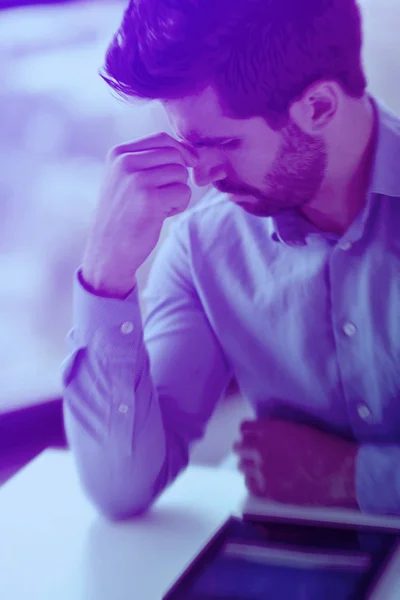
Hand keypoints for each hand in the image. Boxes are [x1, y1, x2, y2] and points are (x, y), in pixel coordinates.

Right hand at [82, 132, 196, 295]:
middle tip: (164, 195)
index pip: (161, 139)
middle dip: (178, 175)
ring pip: (181, 173)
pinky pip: (184, 192)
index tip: (189, 165)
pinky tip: (161, 215)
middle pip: (174, 155)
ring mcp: (137, 179)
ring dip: (178, 192)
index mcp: (118, 153)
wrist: (108, 251)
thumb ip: (149, 161)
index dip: (181, 151)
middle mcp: (125, 162)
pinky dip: (179, 205)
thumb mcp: (125, 179)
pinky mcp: (150, 199)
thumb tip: (189, 151)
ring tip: (159, 207)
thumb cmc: (123, 215)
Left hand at [233, 418, 358, 507]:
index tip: (253, 436)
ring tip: (259, 468)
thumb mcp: (297, 429)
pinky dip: (254, 482)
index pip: (245, 428)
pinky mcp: (269, 491)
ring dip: (249, 465)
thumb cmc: (325, 446)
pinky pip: (250, 486)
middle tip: (253, 453)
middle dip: (245, 449)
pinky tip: (263, 482)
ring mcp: (263, 471)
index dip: (249, 432)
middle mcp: (261, 448)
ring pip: (242, 466)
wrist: (340, 472)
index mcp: (270, 429)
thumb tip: (264, 435)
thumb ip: (276, 431)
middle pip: (239, 447)